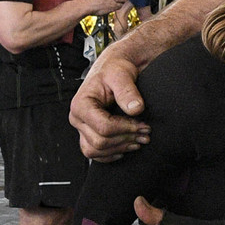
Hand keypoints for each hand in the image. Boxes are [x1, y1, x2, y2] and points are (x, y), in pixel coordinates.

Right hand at [70, 45, 149, 160]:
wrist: (114, 70)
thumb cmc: (116, 70)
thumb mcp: (121, 74)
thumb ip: (127, 90)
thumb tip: (135, 109)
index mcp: (81, 104)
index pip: (103, 127)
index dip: (126, 129)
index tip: (143, 125)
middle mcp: (77, 118)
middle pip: (100, 142)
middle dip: (126, 139)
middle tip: (146, 132)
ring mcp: (81, 128)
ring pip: (95, 151)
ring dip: (120, 148)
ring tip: (140, 140)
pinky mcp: (88, 134)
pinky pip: (95, 154)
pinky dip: (111, 154)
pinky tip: (127, 148)